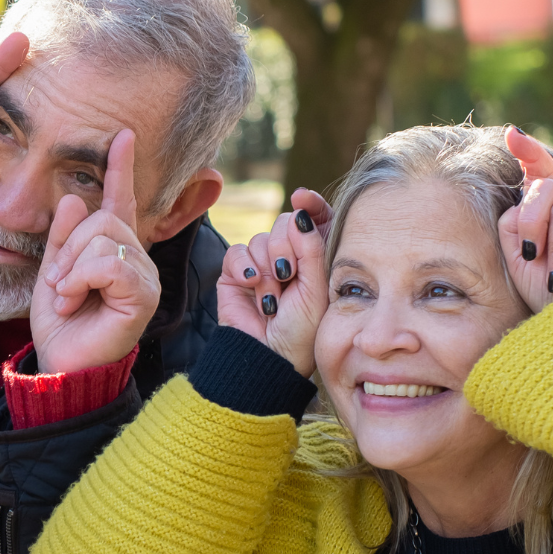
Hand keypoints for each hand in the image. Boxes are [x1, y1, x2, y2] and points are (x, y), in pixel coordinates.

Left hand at [29, 130, 158, 374]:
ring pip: (104, 238)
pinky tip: (75, 300)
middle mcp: (135, 257)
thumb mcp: (53, 270)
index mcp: (113, 249)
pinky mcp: (144, 294)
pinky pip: (110, 263)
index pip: (120, 201)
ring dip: (71, 267)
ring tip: (67, 296)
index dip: (120, 168)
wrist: (62, 362)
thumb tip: (72, 197)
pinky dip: (81, 278)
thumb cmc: (61, 322)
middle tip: (59, 283)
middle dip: (69, 247)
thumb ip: (62, 235)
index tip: (122, 136)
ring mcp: (144, 275)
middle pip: (102, 219)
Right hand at [218, 188, 331, 374]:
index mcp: (315, 259)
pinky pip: (237, 252)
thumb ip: (312, 247)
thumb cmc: (301, 330)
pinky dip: (244, 267)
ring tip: (271, 298)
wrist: (268, 356)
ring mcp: (261, 265)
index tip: (303, 197)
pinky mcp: (235, 273)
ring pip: (261, 239)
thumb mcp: (316, 288)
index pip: (314, 219)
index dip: (310, 205)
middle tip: (287, 275)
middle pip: (284, 224)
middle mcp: (289, 258)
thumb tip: (301, 211)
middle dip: (286, 247)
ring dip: (266, 269)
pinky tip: (252, 286)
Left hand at [498, 126, 552, 311]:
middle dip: (531, 220)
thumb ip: (516, 221)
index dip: (530, 152)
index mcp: (552, 214)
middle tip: (532, 255)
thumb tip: (526, 185)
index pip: (542, 173)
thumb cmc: (551, 298)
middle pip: (545, 186)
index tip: (511, 135)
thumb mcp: (520, 257)